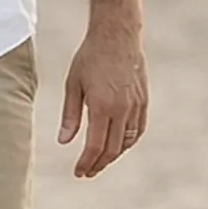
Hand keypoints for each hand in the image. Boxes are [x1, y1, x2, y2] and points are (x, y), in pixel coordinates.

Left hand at [59, 18, 147, 178]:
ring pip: (126, 142)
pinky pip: (138, 130)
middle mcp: (122, 109)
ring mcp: (136, 106)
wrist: (117, 35)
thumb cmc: (90, 57)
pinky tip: (117, 145)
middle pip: (112, 149)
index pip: (95, 146)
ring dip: (113, 155)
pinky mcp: (143, 100)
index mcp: (102, 106)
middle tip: (86, 172)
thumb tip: (64, 142)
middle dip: (98, 164)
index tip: (78, 172)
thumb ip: (70, 116)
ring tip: (99, 161)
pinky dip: (127, 142)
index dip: (86, 163)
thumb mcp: (73, 85)